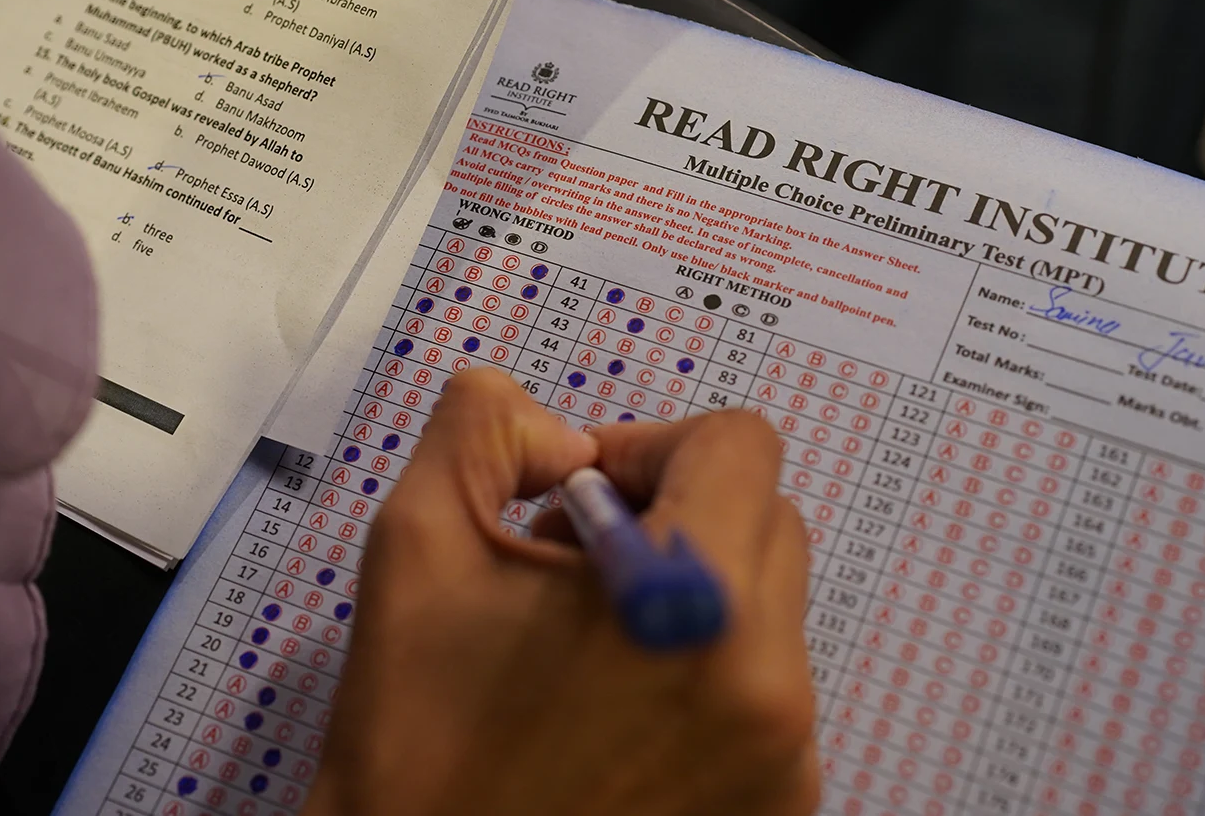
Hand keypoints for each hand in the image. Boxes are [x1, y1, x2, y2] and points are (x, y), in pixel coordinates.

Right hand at [304, 367, 817, 815]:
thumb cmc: (419, 737)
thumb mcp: (418, 541)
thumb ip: (487, 427)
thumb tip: (562, 432)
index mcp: (695, 602)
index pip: (738, 445)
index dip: (647, 444)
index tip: (578, 494)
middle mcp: (769, 681)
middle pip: (765, 516)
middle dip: (672, 511)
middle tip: (571, 562)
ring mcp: (787, 756)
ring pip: (768, 604)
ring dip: (688, 590)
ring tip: (585, 644)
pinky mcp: (780, 806)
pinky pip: (766, 687)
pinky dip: (705, 671)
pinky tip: (614, 709)